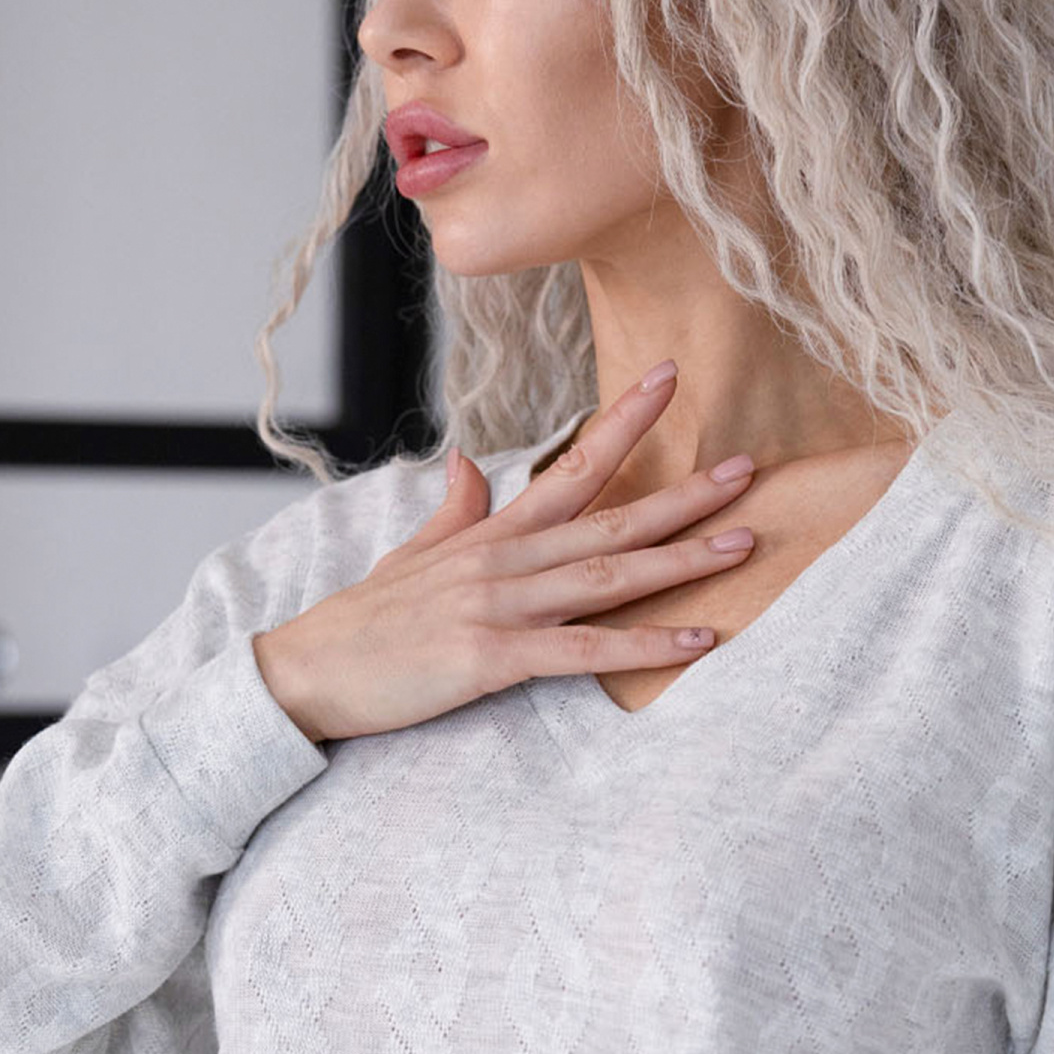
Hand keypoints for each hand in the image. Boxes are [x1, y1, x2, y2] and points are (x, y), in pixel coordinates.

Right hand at [252, 367, 757, 743]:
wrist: (304, 672)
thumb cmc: (362, 622)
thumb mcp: (410, 555)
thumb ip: (452, 510)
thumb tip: (470, 461)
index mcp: (490, 533)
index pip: (571, 465)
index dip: (625, 421)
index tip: (671, 380)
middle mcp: (504, 559)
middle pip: (610, 515)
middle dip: (683, 491)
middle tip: (748, 466)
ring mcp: (500, 606)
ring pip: (608, 575)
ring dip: (681, 559)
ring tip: (742, 541)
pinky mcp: (492, 657)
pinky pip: (584, 650)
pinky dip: (646, 645)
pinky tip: (698, 638)